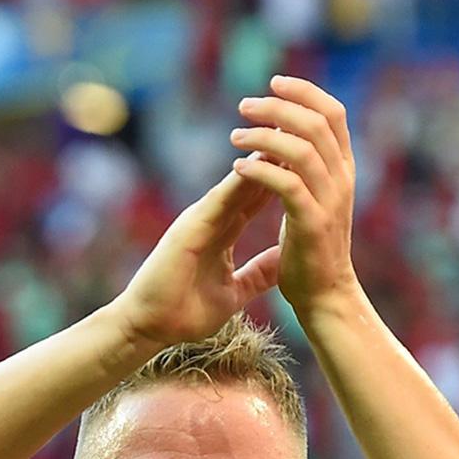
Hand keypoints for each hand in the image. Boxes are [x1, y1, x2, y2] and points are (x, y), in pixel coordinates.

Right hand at [107, 136, 284, 351]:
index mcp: (222, 231)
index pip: (256, 198)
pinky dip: (238, 182)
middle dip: (274, 156)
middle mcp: (211, 218)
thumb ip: (257, 274)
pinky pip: (218, 201)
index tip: (308, 158)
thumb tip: (283, 262)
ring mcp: (199, 220)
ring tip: (284, 133)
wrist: (150, 328)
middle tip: (301, 130)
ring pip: (236, 182)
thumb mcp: (234, 292)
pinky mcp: (189, 229)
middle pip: (249, 180)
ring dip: (259, 158)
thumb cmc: (185, 313)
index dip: (281, 176)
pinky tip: (256, 164)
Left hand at [229, 75, 357, 320]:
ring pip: (299, 149)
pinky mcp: (312, 223)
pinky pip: (285, 184)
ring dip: (262, 136)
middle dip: (276, 107)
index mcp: (344, 171)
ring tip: (235, 136)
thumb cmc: (312, 249)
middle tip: (244, 107)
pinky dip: (259, 170)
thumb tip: (284, 133)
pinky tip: (238, 167)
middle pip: (315, 123)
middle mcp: (342, 181)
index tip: (274, 83)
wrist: (325, 295)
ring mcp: (330, 202)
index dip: (304, 91)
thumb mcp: (315, 199)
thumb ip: (306, 167)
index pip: (333, 114)